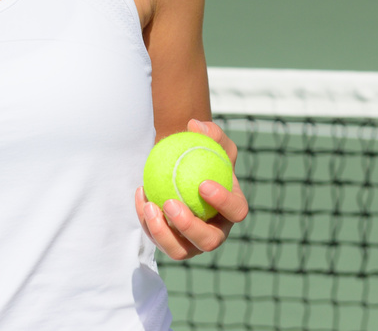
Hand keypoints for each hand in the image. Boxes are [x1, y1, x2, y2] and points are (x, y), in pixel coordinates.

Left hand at [135, 118, 249, 259]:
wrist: (183, 169)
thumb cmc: (202, 154)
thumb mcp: (211, 140)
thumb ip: (210, 132)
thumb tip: (195, 126)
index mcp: (232, 209)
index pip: (237, 211)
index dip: (224, 202)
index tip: (203, 184)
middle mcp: (216, 232)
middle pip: (209, 241)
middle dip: (189, 227)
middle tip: (171, 203)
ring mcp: (192, 243)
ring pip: (179, 250)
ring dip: (162, 232)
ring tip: (150, 205)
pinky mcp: (171, 244)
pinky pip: (158, 238)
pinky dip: (146, 220)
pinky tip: (140, 194)